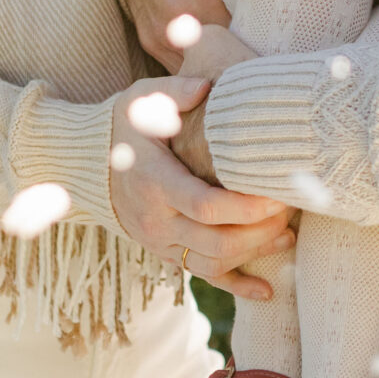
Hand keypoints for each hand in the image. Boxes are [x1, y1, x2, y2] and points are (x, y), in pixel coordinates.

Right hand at [107, 75, 290, 299]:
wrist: (88, 163)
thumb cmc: (124, 126)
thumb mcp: (142, 100)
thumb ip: (175, 92)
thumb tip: (207, 86)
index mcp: (155, 183)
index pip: (206, 207)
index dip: (246, 207)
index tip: (277, 195)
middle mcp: (156, 220)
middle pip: (216, 241)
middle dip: (260, 231)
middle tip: (290, 210)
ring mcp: (160, 242)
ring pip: (212, 263)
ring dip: (254, 254)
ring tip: (288, 235)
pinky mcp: (166, 253)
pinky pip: (202, 277)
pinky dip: (237, 287)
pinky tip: (267, 291)